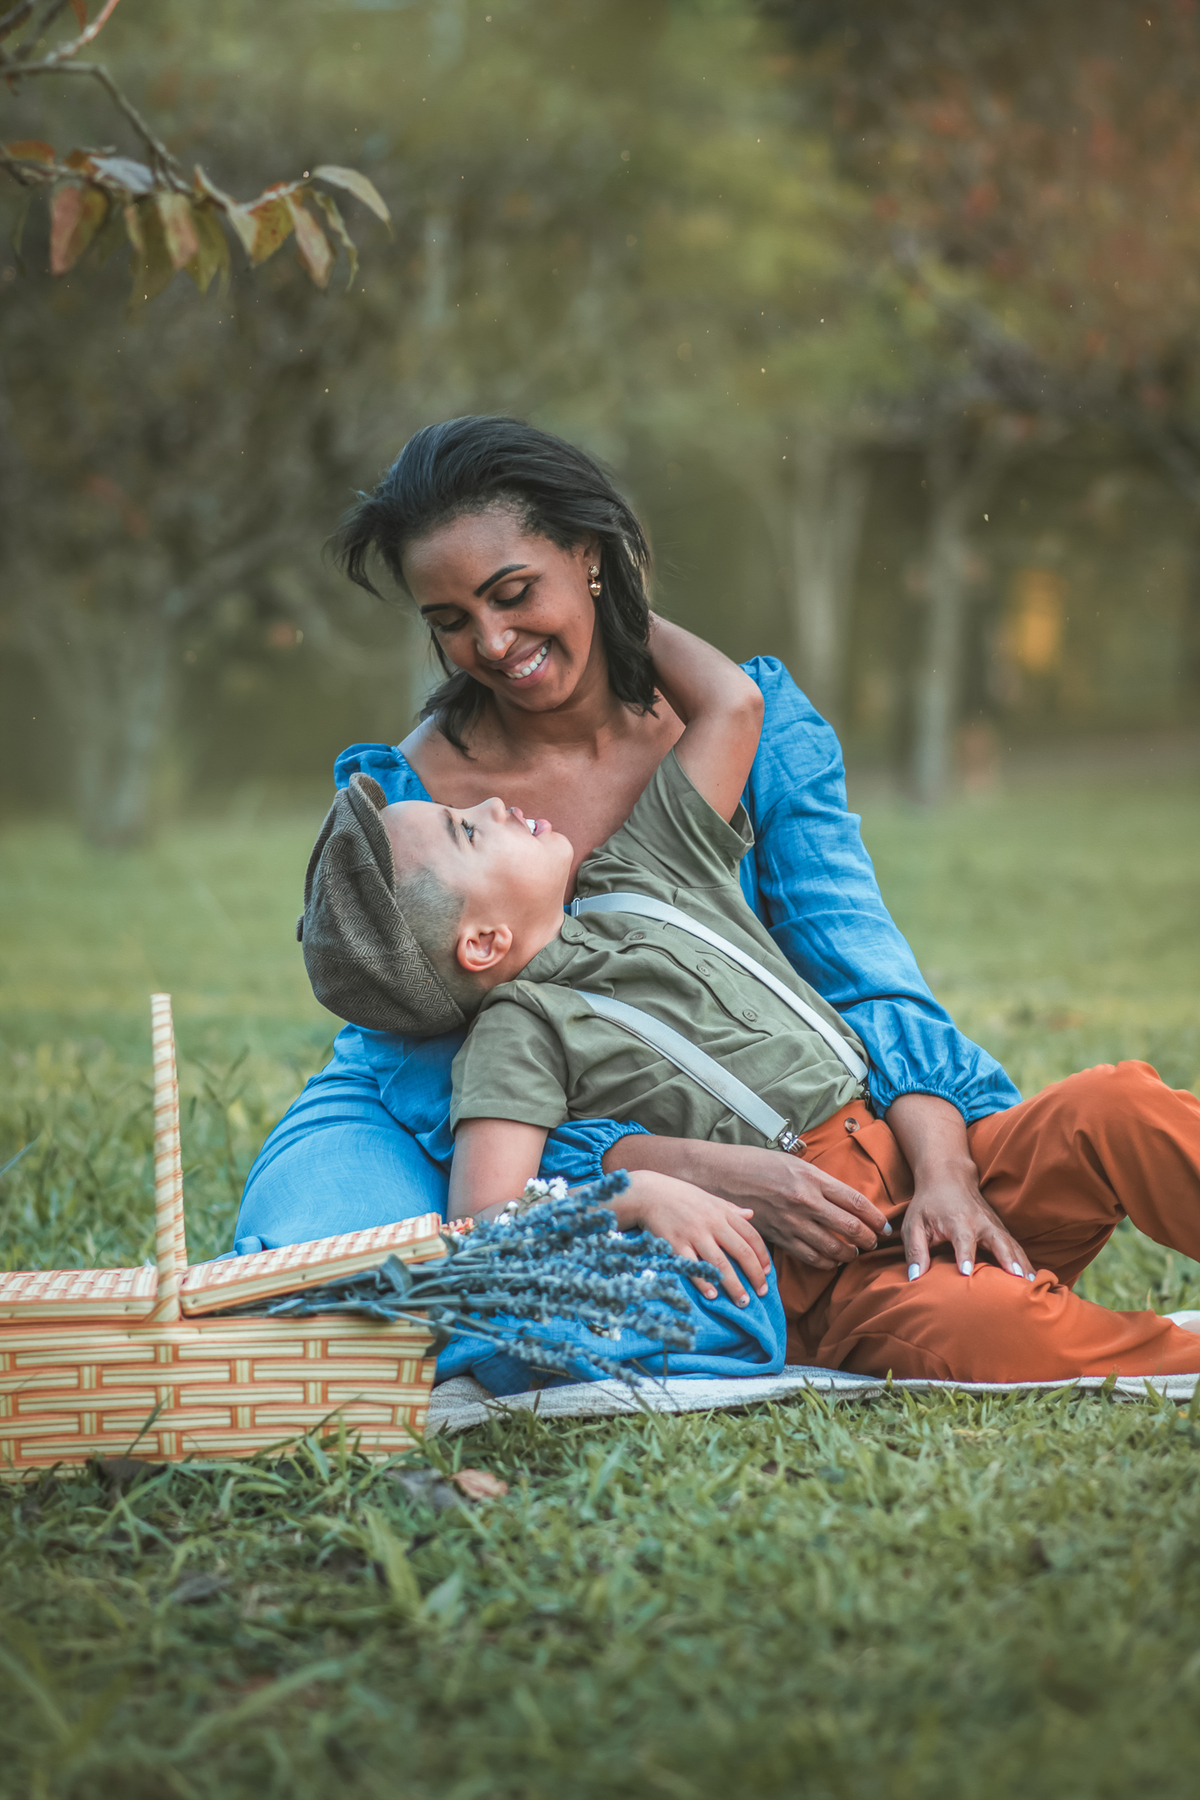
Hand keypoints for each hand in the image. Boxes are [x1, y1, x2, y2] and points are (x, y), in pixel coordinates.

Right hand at [602, 1135, 888, 1268]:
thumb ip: (813, 1178)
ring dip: (846, 1254)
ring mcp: (789, 1221)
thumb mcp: (786, 1161)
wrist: (711, 1174)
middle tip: (872, 1243)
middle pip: (848, 1226)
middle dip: (866, 1238)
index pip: (854, 1200)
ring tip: (852, 1254)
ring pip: (830, 1247)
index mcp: (809, 1178)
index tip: (883, 1225)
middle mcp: (802, 1201)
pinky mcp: (774, 1237)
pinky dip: (822, 1262)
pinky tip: (830, 1260)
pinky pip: (807, 1257)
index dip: (874, 1216)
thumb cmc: (749, 1163)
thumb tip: (838, 1194)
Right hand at [613, 1171, 771, 1306]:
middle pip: (741, 1253)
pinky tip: (713, 1295)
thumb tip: (751, 1214)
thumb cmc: (681, 1197)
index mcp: (723, 1213)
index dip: (762, 1256)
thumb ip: (730, 1209)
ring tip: (743, 1302)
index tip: (768, 1273)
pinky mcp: (676, 1244)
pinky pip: (693, 1266)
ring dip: (734, 1285)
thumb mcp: (709, 1199)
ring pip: (721, 1264)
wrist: (649, 1193)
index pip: (751, 1236)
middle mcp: (712, 1224)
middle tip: (762, 1293)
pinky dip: (704, 1281)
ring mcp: (694, 1235)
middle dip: (755, 1275)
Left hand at [902, 1167, 1034, 1282]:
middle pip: (998, 1241)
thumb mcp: (913, 1225)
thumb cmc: (928, 1205)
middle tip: (1017, 1280)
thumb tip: (914, 1279)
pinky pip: (1016, 1248)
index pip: (963, 1239)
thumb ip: (915, 1251)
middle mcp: (980, 1222)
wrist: (948, 1178)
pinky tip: (1033, 1280)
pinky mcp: (1001, 1230)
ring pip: (1012, 1245)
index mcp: (957, 1220)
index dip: (965, 1255)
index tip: (967, 1273)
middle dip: (1007, 1259)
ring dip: (1023, 1264)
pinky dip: (1025, 1262)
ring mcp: (994, 1225)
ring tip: (1032, 1285)